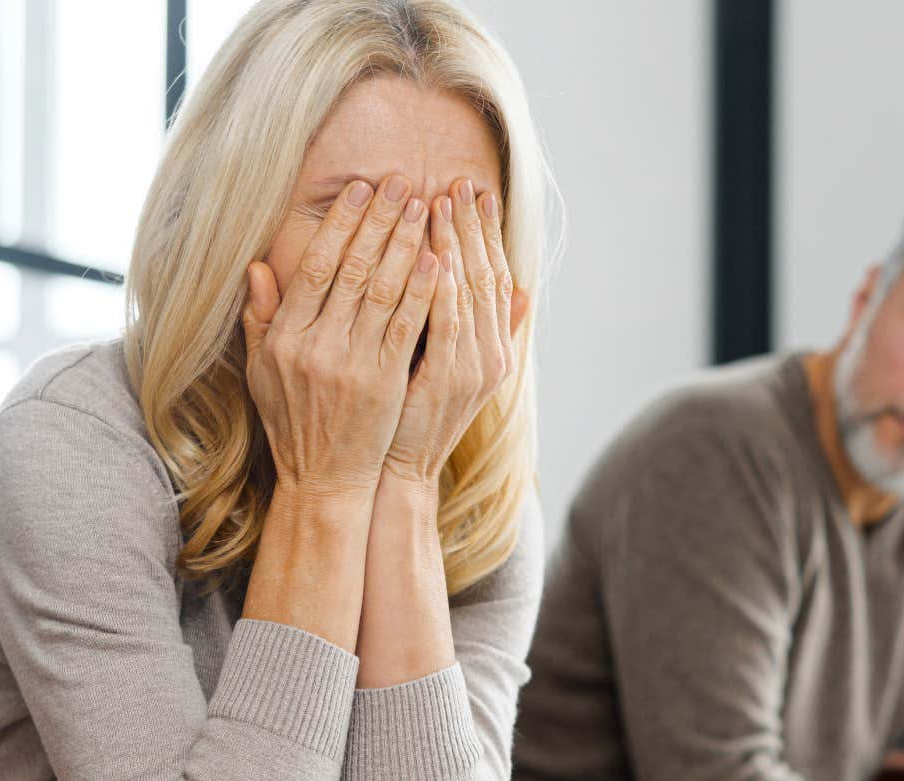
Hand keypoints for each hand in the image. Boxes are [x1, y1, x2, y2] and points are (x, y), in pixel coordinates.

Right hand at [241, 175, 436, 501]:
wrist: (324, 479)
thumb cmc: (294, 422)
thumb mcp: (262, 371)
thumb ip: (260, 318)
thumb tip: (255, 267)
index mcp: (284, 337)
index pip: (315, 266)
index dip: (340, 224)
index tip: (359, 190)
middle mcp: (315, 346)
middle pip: (352, 269)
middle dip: (379, 220)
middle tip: (401, 182)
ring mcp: (351, 365)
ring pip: (383, 290)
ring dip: (406, 243)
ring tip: (425, 207)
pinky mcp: (385, 383)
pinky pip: (407, 327)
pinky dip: (423, 290)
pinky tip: (438, 259)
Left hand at [383, 177, 530, 486]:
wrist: (397, 475)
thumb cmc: (407, 419)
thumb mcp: (441, 370)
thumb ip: (463, 327)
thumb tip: (506, 291)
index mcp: (489, 348)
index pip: (490, 275)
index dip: (483, 233)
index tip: (470, 192)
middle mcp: (489, 355)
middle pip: (485, 275)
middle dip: (471, 226)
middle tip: (460, 182)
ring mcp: (472, 369)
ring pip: (468, 292)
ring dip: (457, 244)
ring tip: (443, 202)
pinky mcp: (446, 381)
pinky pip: (446, 322)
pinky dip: (444, 286)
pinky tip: (435, 253)